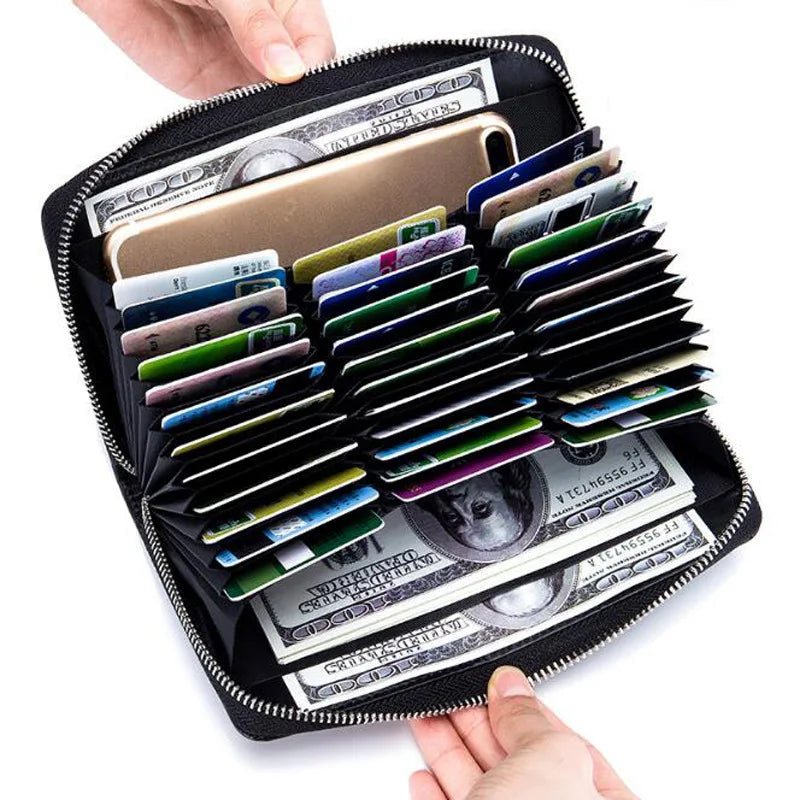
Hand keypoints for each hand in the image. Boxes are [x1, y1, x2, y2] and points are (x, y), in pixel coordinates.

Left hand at [74, 0, 334, 97]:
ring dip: (267, 111)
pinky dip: (240, 121)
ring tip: (253, 103)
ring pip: (271, 100)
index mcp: (286, 5)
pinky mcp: (215, 86)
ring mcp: (244, 63)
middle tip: (276, 99)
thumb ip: (256, 24)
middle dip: (293, 95)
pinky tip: (236, 114)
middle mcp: (269, 36)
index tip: (296, 81)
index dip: (311, 68)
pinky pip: (237, 113)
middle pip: (299, 79)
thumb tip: (288, 68)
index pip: (317, 47)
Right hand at [409, 666, 637, 799]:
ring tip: (429, 718)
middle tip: (456, 693)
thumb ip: (529, 720)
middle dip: (481, 723)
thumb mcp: (550, 761)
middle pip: (518, 764)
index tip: (499, 686)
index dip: (531, 710)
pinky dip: (436, 791)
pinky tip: (425, 778)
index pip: (569, 746)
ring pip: (480, 786)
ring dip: (450, 749)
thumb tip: (510, 689)